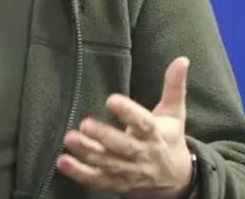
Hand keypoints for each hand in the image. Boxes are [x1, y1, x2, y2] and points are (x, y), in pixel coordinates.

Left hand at [57, 57, 192, 198]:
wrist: (177, 180)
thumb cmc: (170, 139)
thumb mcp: (174, 113)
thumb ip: (174, 86)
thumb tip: (182, 60)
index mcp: (156, 135)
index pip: (144, 123)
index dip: (128, 112)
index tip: (111, 99)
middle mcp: (143, 155)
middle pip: (124, 147)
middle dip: (104, 136)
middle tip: (85, 123)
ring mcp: (130, 172)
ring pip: (108, 163)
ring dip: (88, 153)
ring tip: (70, 139)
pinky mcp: (118, 184)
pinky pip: (97, 180)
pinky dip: (79, 173)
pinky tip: (62, 161)